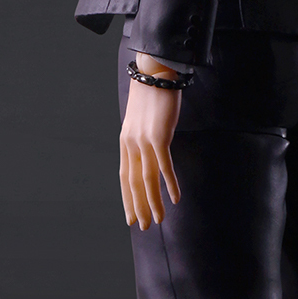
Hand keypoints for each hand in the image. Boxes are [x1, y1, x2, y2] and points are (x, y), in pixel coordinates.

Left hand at [120, 55, 183, 228]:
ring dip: (152, 202)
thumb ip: (144, 137)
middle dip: (137, 207)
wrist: (156, 72)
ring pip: (146, 179)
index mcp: (126, 141)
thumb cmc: (152, 94)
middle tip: (142, 226)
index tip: (130, 216)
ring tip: (158, 220)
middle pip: (132, 183)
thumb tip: (150, 151)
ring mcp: (143, 140)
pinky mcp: (158, 136)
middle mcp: (131, 144)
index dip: (127, 199)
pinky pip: (163, 166)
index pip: (124, 177)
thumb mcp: (143, 120)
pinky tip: (174, 198)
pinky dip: (168, 184)